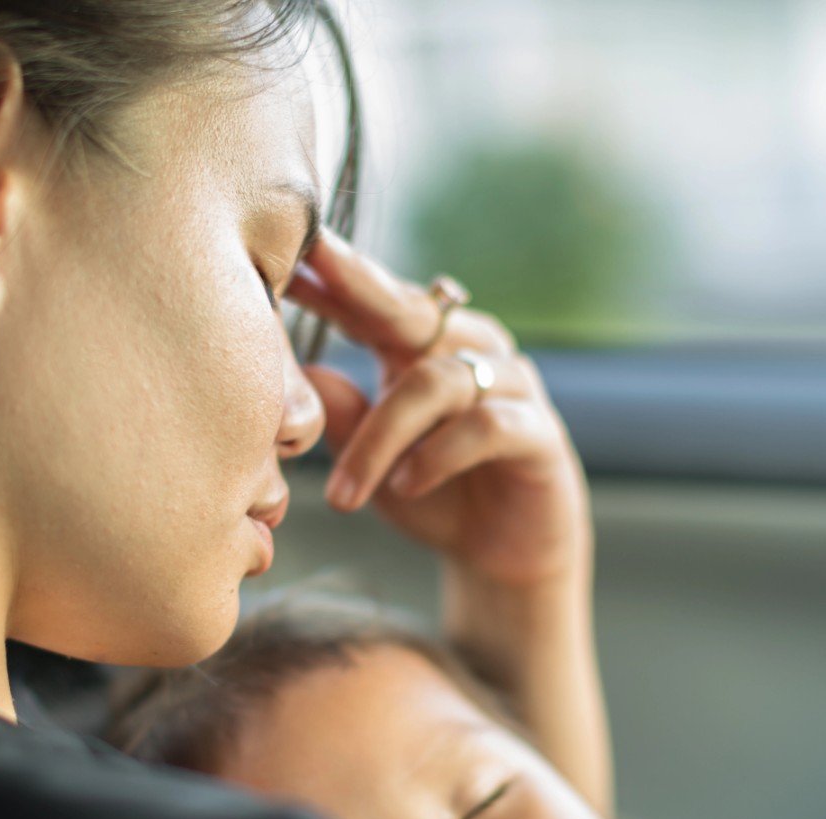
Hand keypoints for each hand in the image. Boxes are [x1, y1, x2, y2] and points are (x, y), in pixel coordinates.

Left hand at [286, 230, 589, 588]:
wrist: (502, 560)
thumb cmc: (432, 496)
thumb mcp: (374, 459)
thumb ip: (345, 415)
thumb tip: (298, 370)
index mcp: (427, 348)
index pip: (376, 302)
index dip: (332, 277)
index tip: (286, 252)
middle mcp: (473, 351)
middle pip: (412, 308)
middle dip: (357, 288)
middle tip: (308, 272)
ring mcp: (511, 387)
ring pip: (436, 381)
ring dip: (381, 438)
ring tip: (343, 492)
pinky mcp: (540, 432)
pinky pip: (484, 426)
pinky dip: (436, 455)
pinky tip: (406, 485)